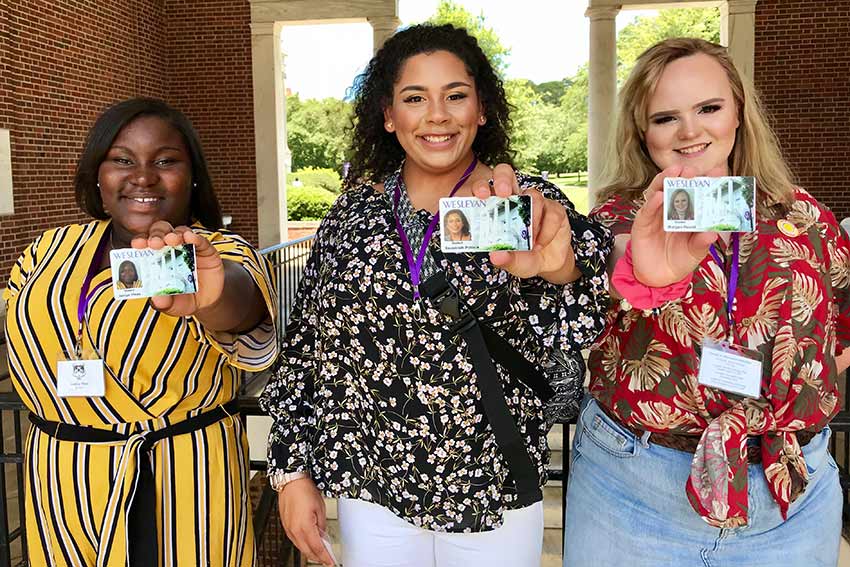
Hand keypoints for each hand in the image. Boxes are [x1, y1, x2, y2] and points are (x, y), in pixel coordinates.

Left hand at [131, 220, 223, 316]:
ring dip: (174, 234)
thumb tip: (157, 298)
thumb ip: (164, 303)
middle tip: (155, 243)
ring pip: (179, 232)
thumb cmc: (185, 300)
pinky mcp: (205, 249)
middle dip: (156, 235)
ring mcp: (188, 248)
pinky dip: (195, 237)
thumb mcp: (173, 306)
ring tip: (172, 240)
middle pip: (160, 233)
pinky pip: (200, 240)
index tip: (137, 245)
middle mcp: (171, 250)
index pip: (145, 245)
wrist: (209, 301)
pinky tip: (191, 238)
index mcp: (156, 260)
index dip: (140, 241)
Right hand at [277, 478, 334, 565]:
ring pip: (300, 547)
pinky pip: (294, 540)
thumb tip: (323, 535)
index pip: (317, 548)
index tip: (330, 562)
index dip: (325, 557)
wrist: (291, 482)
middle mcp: (294, 530)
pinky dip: (303, 544)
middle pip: (307, 551)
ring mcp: (288, 529)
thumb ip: (322, 525)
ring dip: (310, 552)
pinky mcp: (285, 526)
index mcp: (305, 526)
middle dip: (318, 558)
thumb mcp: (320, 508)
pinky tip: (308, 543)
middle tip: (326, 559)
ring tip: (320, 552)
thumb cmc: (304, 490)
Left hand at [471, 164, 576, 281]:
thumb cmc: (523, 258)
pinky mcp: (554, 209)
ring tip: (530, 242)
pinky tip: (540, 244)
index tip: (480, 195)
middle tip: (503, 194)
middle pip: (506, 173)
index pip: (485, 189)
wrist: (548, 265)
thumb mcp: (512, 262)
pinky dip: (547, 231)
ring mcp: (536, 202)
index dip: (480, 187)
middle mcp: (515, 200)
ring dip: (531, 220)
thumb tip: (496, 256)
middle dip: (503, 179)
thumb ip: (505, 259)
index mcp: (497, 209)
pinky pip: (552, 213)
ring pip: (533, 196)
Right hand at [630, 165, 721, 286]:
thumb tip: (712, 233)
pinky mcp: (642, 224)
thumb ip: (701, 242)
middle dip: (683, 176)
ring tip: (674, 173)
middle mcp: (671, 210)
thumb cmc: (679, 260)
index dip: (704, 183)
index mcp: (688, 213)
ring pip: (658, 192)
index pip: (696, 193)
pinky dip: (652, 203)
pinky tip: (658, 196)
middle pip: (676, 187)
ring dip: (665, 181)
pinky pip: (647, 211)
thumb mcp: (695, 253)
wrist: (659, 278)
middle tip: (691, 170)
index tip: (715, 173)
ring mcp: (655, 215)